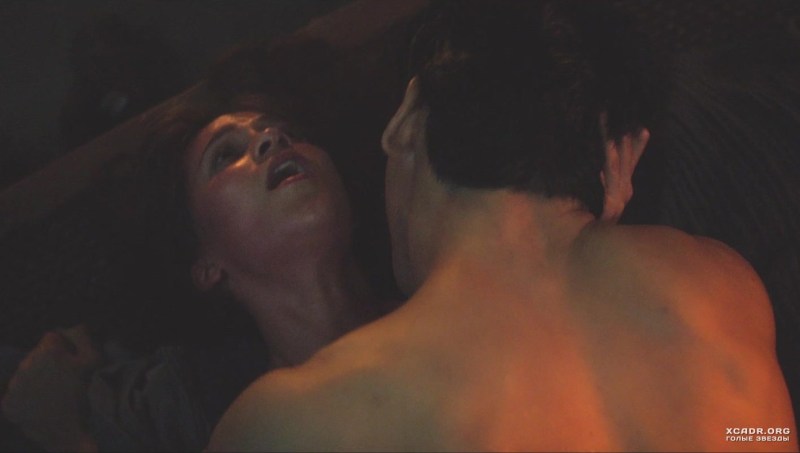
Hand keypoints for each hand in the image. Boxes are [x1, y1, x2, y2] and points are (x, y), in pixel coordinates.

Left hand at [1, 325, 100, 451]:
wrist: (73, 431)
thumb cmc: (87, 392)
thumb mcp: (94, 360)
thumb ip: (82, 336)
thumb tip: (73, 324)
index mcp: (48, 351)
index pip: (51, 338)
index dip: (63, 347)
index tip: (71, 360)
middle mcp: (26, 364)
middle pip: (36, 355)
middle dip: (47, 362)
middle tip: (63, 377)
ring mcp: (14, 385)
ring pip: (24, 373)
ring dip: (35, 378)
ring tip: (51, 392)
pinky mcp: (8, 404)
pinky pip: (14, 393)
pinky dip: (25, 396)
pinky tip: (39, 403)